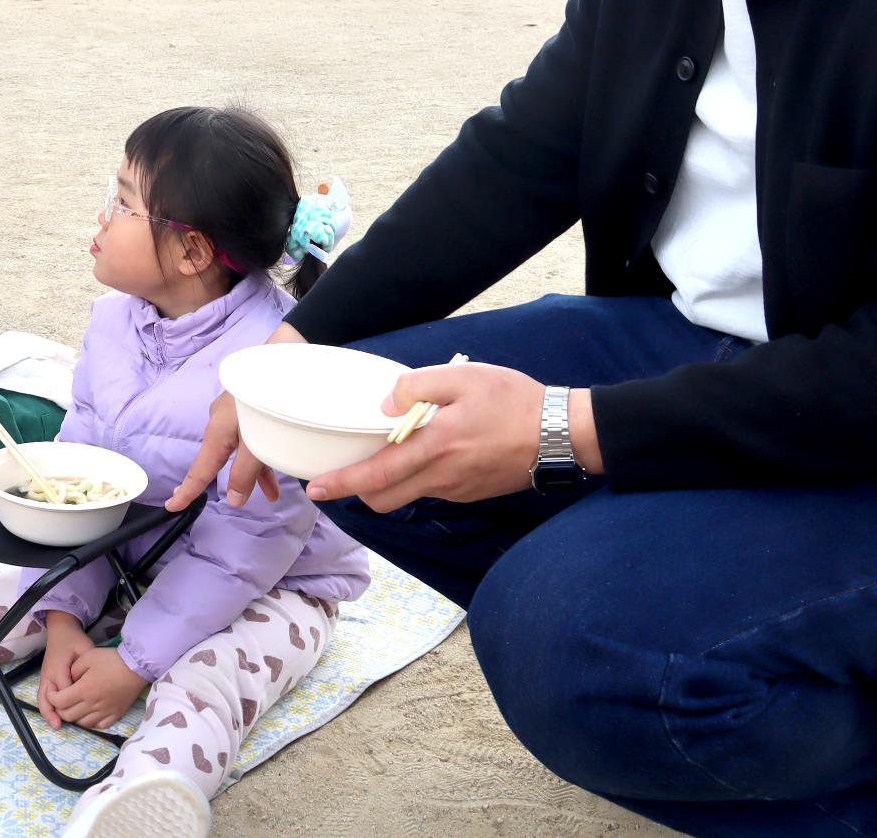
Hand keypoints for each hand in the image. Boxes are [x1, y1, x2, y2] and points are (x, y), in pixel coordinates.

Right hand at [37, 612, 93, 729]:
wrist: (61, 632)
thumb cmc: (74, 641)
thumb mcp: (84, 649)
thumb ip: (86, 665)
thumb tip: (92, 682)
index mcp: (59, 667)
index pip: (64, 688)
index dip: (72, 699)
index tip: (81, 708)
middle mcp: (49, 675)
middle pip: (48, 697)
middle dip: (54, 711)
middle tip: (61, 725)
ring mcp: (45, 679)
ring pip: (43, 700)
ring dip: (49, 713)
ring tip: (57, 726)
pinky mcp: (46, 681)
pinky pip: (43, 698)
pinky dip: (48, 709)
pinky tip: (55, 718)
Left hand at [52, 646, 148, 731]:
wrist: (137, 665)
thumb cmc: (112, 659)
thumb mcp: (88, 656)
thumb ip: (73, 670)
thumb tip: (67, 681)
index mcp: (84, 690)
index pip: (59, 702)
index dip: (51, 697)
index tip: (53, 690)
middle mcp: (92, 705)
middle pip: (68, 716)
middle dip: (60, 708)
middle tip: (62, 698)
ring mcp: (105, 712)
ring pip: (82, 723)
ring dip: (75, 716)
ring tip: (76, 706)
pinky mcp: (116, 714)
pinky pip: (99, 725)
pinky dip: (91, 722)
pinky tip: (91, 713)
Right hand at [167, 321, 302, 511]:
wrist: (285, 353)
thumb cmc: (267, 398)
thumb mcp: (256, 441)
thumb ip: (245, 471)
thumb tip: (233, 500)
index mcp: (218, 431)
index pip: (200, 469)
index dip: (187, 490)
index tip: (172, 506)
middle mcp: (223, 422)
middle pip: (223, 460)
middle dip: (233, 482)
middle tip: (238, 502)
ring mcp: (238, 413)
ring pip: (243, 450)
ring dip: (256, 471)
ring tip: (273, 494)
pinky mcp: (253, 405)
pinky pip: (255, 437)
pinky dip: (264, 454)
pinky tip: (280, 462)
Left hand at [306, 360, 549, 511]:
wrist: (561, 435)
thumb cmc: (513, 401)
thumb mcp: (463, 378)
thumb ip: (417, 386)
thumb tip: (385, 405)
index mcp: (435, 447)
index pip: (377, 475)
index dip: (342, 484)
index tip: (316, 489)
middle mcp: (441, 477)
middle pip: (384, 498)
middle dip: (357, 491)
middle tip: (342, 472)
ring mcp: (456, 489)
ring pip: (407, 494)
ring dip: (388, 482)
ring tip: (388, 451)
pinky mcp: (470, 493)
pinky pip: (432, 489)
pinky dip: (417, 477)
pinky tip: (426, 451)